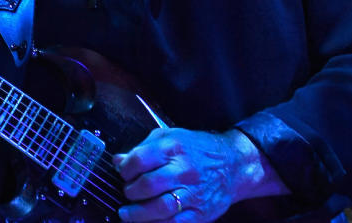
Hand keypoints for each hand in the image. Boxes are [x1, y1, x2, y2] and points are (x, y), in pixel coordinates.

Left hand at [111, 128, 287, 221]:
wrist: (233, 164)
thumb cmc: (196, 149)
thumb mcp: (169, 137)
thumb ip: (142, 148)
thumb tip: (118, 161)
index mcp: (174, 148)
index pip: (140, 160)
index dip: (125, 169)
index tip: (122, 173)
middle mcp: (184, 170)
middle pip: (149, 185)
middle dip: (131, 192)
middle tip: (127, 193)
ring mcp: (194, 193)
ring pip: (162, 208)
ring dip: (139, 214)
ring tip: (127, 214)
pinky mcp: (201, 213)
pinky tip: (148, 222)